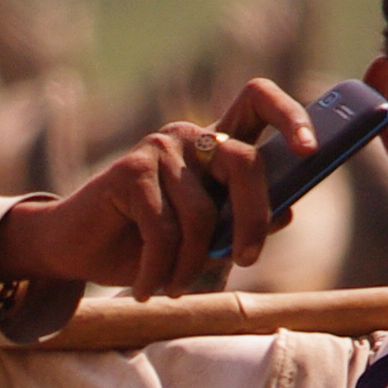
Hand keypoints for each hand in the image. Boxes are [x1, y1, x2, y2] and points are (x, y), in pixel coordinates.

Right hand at [0, 77, 311, 301]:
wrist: (76, 249)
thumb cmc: (144, 244)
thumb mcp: (202, 238)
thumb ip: (240, 220)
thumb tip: (286, 210)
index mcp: (215, 144)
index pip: (259, 101)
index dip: (291, 117)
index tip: (311, 150)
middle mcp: (191, 136)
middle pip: (246, 162)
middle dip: (254, 218)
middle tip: (246, 260)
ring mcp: (159, 148)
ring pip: (203, 213)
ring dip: (191, 264)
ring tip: (175, 285)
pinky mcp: (129, 171)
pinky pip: (164, 231)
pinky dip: (160, 271)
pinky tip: (148, 287)